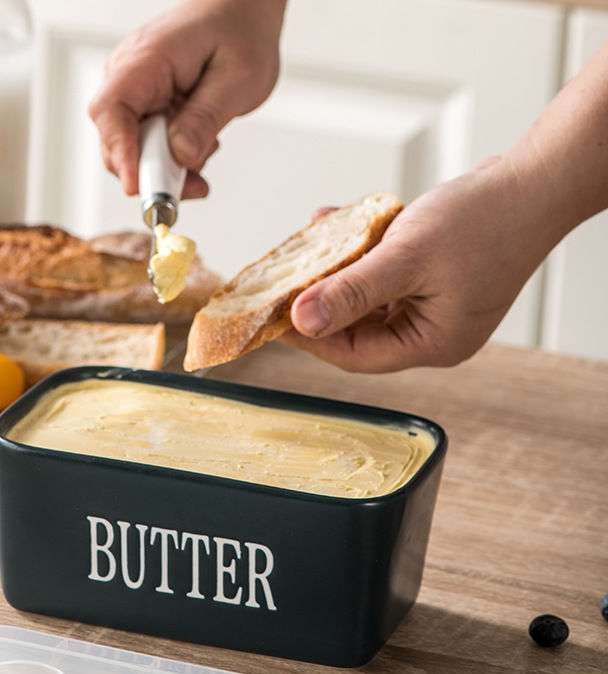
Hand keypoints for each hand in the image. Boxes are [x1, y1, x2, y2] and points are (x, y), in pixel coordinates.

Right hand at [88, 0, 285, 197]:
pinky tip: (202, 144)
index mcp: (146, 59)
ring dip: (170, 168)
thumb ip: (206, 117)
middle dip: (153, 172)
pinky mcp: (149, 110)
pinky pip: (151, 148)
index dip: (120, 153)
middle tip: (194, 185)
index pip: (112, 111)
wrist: (242, 14)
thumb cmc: (239, 32)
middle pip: (118, 141)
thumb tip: (181, 154)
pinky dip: (176, 160)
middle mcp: (131, 77)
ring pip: (135, 151)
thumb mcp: (238, 78)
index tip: (136, 186)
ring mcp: (138, 95)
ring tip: (208, 148)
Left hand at [282, 155, 564, 371]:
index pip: (355, 354)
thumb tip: (302, 321)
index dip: (310, 338)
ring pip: (368, 298)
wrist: (536, 181)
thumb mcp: (407, 257)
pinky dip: (361, 254)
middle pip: (358, 328)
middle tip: (284, 281)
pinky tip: (340, 227)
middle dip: (321, 300)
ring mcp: (434, 305)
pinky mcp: (434, 280)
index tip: (274, 317)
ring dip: (338, 271)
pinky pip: (384, 275)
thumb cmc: (486, 220)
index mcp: (434, 343)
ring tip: (310, 244)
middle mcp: (433, 331)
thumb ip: (352, 292)